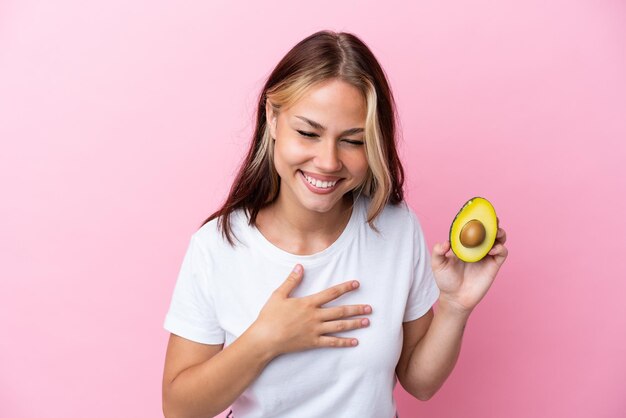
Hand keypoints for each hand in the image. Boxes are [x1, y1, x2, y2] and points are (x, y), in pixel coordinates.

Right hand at [249, 264, 371, 357]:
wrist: (265, 339)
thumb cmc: (270, 316)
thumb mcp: (279, 295)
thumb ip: (291, 281)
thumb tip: (300, 267)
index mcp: (308, 303)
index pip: (331, 293)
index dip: (345, 288)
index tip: (357, 284)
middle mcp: (315, 316)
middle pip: (340, 311)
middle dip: (356, 309)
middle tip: (370, 308)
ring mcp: (315, 330)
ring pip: (339, 326)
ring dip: (354, 324)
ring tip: (367, 322)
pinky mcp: (313, 343)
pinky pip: (332, 343)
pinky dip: (344, 342)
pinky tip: (355, 342)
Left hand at [431, 222, 507, 314]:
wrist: (455, 298)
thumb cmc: (445, 281)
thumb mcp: (437, 265)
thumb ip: (438, 252)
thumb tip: (444, 243)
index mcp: (465, 244)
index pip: (473, 228)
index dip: (477, 219)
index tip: (478, 212)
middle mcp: (477, 248)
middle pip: (489, 231)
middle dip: (492, 223)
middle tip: (493, 219)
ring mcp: (486, 256)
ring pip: (498, 239)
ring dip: (499, 233)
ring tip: (496, 232)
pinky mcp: (493, 265)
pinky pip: (502, 253)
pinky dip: (500, 248)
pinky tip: (492, 249)